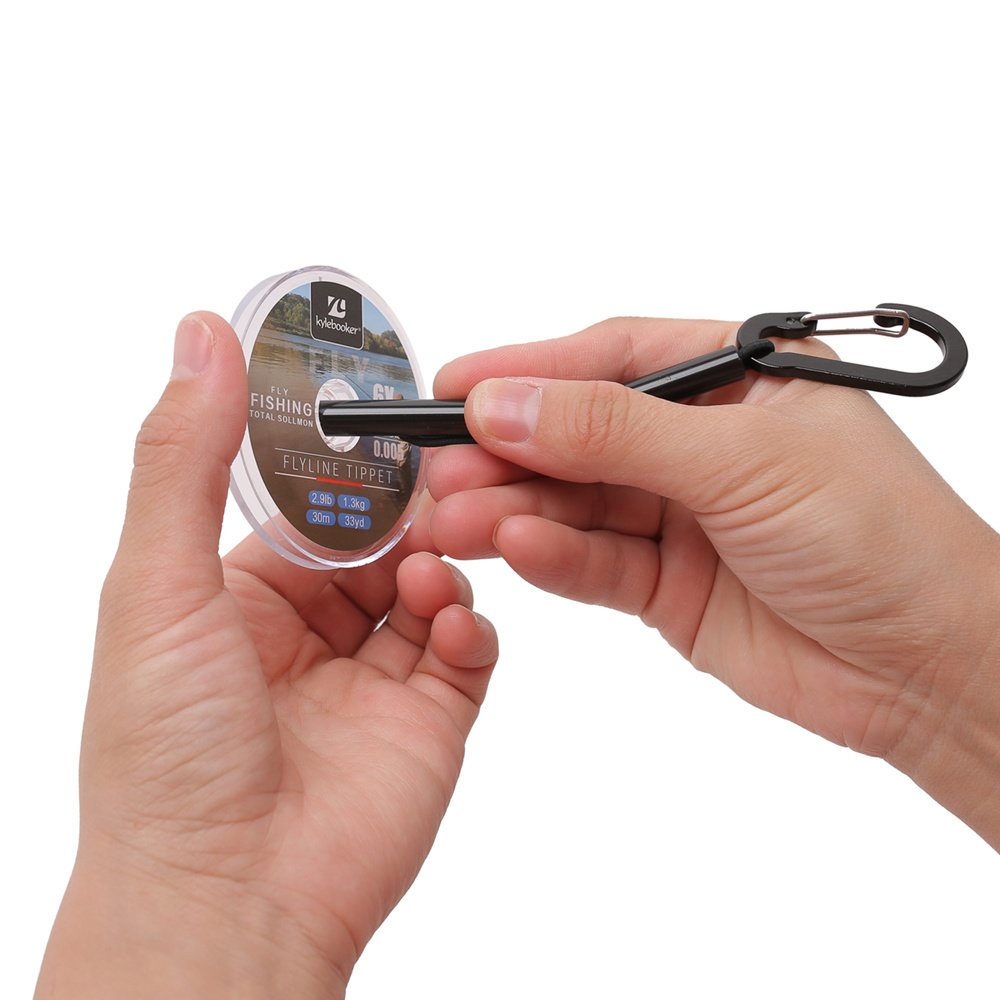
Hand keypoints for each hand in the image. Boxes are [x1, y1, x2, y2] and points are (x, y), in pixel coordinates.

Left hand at [36, 314, 497, 997]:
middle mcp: (306, 631)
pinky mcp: (428, 718)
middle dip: (408, 509)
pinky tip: (447, 628)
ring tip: (432, 569)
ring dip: (441, 563)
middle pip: (379, 537)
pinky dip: (469, 627)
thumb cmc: (166, 756)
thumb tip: (199, 333)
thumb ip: (185, 456)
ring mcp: (372, 676)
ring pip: (432, 583)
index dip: (341, 457)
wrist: (229, 904)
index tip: (379, 410)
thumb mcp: (157, 584)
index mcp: (236, 594)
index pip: (306, 499)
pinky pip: (469, 650)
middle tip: (434, 481)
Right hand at [429, 317, 999, 847]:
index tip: (456, 386)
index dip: (530, 370)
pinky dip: (554, 557)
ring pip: (577, 502)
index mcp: (735, 379)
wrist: (931, 667)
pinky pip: (595, 562)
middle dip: (510, 450)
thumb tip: (508, 404)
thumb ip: (615, 432)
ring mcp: (682, 515)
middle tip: (442, 466)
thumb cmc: (882, 537)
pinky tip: (515, 549)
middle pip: (580, 434)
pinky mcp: (669, 584)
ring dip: (517, 509)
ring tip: (458, 519)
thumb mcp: (742, 460)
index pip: (611, 358)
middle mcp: (702, 442)